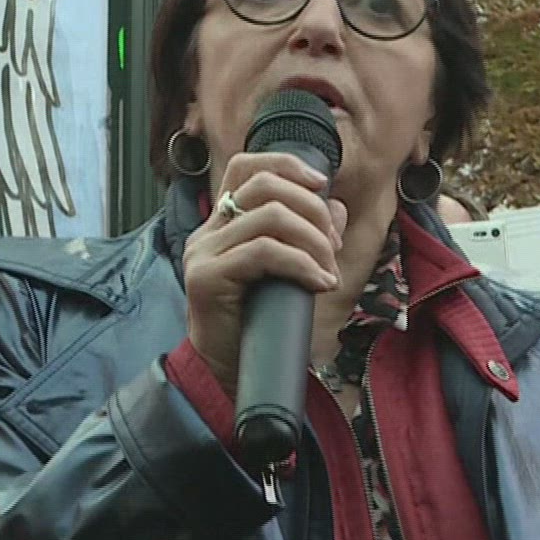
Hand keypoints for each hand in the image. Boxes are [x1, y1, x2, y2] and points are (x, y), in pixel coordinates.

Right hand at [182, 152, 347, 392]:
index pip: (246, 167)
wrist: (230, 374)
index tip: (322, 185)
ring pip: (269, 216)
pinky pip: (263, 251)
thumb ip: (309, 236)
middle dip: (312, 209)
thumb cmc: (261, 325)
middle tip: (333, 247)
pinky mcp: (206, 277)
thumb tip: (336, 205)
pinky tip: (320, 285)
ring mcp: (203, 253)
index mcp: (223, 224)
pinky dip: (301, 263)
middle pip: (263, 185)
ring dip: (313, 241)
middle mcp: (208, 232)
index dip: (287, 165)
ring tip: (329, 272)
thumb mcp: (292, 272)